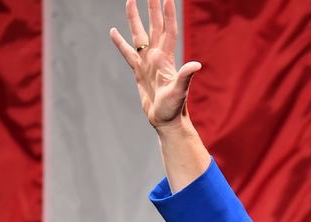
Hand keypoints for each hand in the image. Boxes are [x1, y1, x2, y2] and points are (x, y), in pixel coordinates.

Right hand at [110, 0, 201, 129]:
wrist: (166, 121)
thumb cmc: (174, 108)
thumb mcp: (179, 92)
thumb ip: (185, 77)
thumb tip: (197, 65)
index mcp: (166, 59)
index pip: (167, 31)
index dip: (168, 15)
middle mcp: (157, 57)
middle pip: (154, 27)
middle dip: (152, 9)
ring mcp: (147, 63)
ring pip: (139, 35)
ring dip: (134, 19)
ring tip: (129, 1)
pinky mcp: (139, 72)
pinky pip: (127, 53)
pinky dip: (120, 43)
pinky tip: (114, 31)